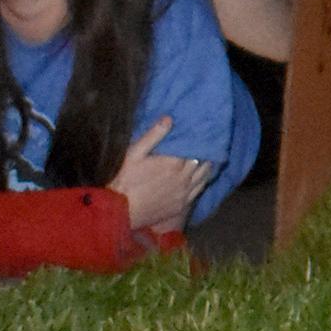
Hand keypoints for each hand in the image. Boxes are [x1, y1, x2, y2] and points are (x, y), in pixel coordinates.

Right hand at [109, 115, 210, 235]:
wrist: (120, 212)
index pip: (194, 147)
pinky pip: (199, 190)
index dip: (198, 139)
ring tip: (210, 156)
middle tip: (208, 141)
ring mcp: (184, 193)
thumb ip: (153, 136)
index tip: (200, 131)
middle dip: (205, 150)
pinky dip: (204, 180)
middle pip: (202, 160)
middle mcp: (183, 178)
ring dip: (208, 165)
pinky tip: (204, 176)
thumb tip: (169, 119)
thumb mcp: (134, 153)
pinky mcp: (182, 205)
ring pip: (204, 176)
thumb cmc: (124, 180)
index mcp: (173, 163)